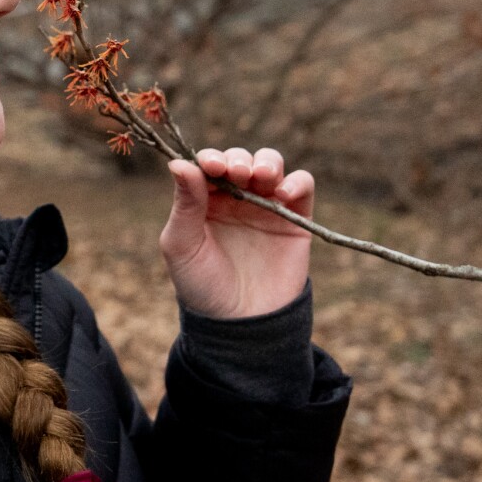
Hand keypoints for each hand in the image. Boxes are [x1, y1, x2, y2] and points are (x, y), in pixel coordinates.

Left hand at [161, 147, 313, 319]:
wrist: (241, 324)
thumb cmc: (203, 287)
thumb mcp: (183, 245)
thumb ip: (184, 204)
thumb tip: (179, 163)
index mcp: (204, 201)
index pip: (207, 165)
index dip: (210, 158)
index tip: (210, 166)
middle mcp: (235, 199)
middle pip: (240, 159)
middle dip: (238, 159)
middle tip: (236, 174)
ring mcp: (266, 207)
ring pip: (271, 164)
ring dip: (267, 162)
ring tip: (260, 177)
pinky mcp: (295, 219)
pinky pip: (302, 186)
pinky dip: (297, 181)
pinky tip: (283, 193)